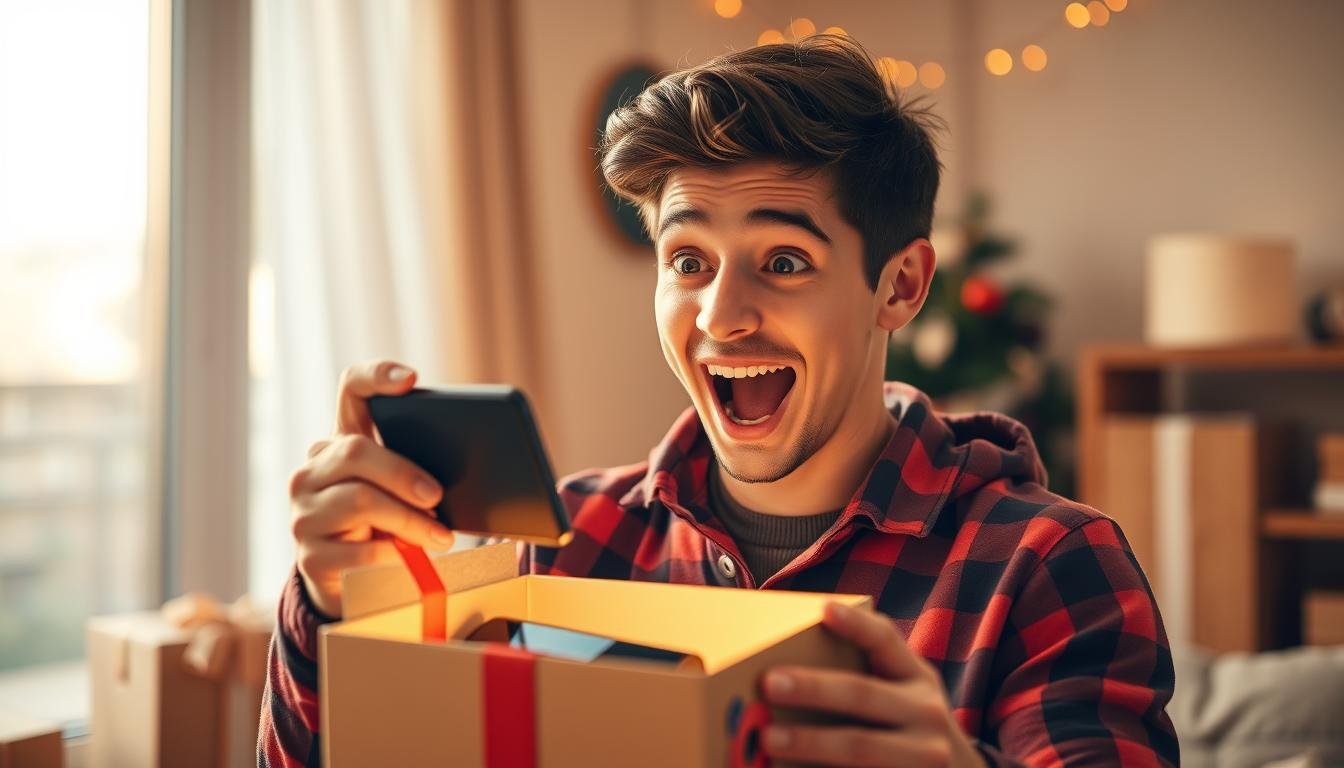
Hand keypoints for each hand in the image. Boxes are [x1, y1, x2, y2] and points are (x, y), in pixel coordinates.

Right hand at [288, 360, 455, 617]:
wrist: (352, 580)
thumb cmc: (386, 524)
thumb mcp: (399, 493)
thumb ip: (416, 470)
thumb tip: (468, 468)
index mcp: (340, 444)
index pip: (351, 390)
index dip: (376, 376)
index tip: (411, 380)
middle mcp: (312, 472)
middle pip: (356, 451)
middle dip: (403, 472)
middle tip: (437, 495)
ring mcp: (305, 513)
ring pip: (359, 501)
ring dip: (409, 520)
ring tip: (440, 536)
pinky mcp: (310, 556)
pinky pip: (359, 549)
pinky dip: (393, 554)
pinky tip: (409, 559)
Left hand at [760, 602, 985, 767]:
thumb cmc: (909, 727)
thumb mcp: (906, 696)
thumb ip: (867, 680)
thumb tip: (788, 670)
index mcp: (917, 678)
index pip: (886, 640)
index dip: (856, 624)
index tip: (824, 609)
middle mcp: (926, 713)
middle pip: (863, 694)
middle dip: (813, 687)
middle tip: (769, 683)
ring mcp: (924, 756)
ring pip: (860, 747)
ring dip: (810, 742)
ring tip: (768, 737)